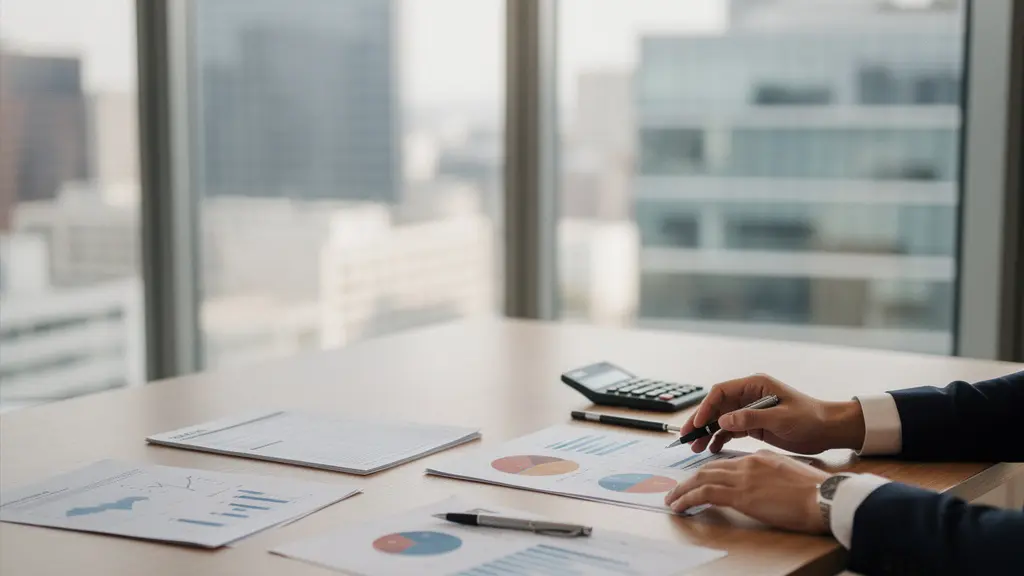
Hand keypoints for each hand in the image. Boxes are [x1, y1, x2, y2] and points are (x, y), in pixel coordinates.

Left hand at [665, 450, 829, 534]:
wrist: (824, 497)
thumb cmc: (815, 491)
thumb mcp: (788, 473)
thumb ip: (770, 473)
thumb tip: (762, 482)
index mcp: (759, 457)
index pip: (725, 463)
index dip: (708, 472)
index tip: (698, 481)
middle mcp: (747, 463)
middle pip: (708, 468)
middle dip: (688, 480)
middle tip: (676, 490)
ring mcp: (743, 478)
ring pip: (701, 479)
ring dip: (682, 490)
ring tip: (672, 500)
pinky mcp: (741, 495)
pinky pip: (705, 494)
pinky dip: (688, 498)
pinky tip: (680, 506)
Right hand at [680, 373, 865, 454]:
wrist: (829, 430)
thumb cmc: (810, 418)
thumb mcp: (781, 418)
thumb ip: (751, 418)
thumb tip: (723, 421)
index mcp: (755, 385)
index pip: (721, 392)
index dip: (706, 407)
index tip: (697, 423)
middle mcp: (750, 395)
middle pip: (717, 406)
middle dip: (700, 421)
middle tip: (686, 437)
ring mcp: (750, 410)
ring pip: (721, 419)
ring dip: (707, 432)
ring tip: (695, 447)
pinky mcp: (754, 424)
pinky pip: (731, 430)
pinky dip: (720, 438)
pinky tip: (712, 449)